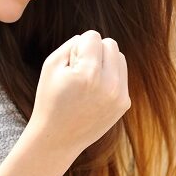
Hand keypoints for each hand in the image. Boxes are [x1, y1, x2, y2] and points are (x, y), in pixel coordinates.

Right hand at [26, 30, 129, 156]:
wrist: (57, 138)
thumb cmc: (50, 99)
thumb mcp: (51, 66)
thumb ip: (71, 44)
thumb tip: (90, 38)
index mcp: (89, 73)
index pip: (94, 36)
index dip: (79, 46)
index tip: (71, 64)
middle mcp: (109, 84)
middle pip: (111, 44)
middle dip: (95, 51)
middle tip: (80, 71)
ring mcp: (119, 95)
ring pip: (120, 58)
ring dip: (106, 62)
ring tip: (88, 79)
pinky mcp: (124, 104)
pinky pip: (122, 76)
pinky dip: (110, 78)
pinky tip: (95, 92)